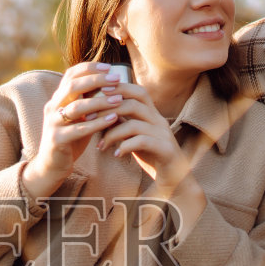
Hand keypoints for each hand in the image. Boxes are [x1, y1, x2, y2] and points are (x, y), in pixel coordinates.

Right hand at [23, 62, 123, 199]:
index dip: (89, 68)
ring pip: (76, 107)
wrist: (51, 166)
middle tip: (116, 79)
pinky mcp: (57, 140)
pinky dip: (97, 123)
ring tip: (119, 99)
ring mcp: (53, 123)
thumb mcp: (80, 118)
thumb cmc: (70, 139)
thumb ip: (89, 102)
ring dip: (99, 102)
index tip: (109, 67)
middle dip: (96, 80)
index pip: (70, 75)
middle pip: (72, 86)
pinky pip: (79, 129)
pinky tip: (113, 119)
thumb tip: (111, 84)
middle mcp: (52, 107)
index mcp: (57, 99)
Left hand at [95, 79, 206, 227]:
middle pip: (134, 103)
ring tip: (101, 145)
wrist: (174, 177)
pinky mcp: (165, 149)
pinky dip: (125, 147)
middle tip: (89, 119)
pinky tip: (116, 154)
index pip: (138, 92)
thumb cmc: (151, 154)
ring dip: (112, 133)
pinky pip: (142, 142)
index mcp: (153, 114)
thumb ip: (122, 122)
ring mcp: (163, 134)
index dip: (119, 88)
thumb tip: (100, 111)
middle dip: (108, 109)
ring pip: (134, 124)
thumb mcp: (134, 136)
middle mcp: (159, 120)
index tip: (98, 92)